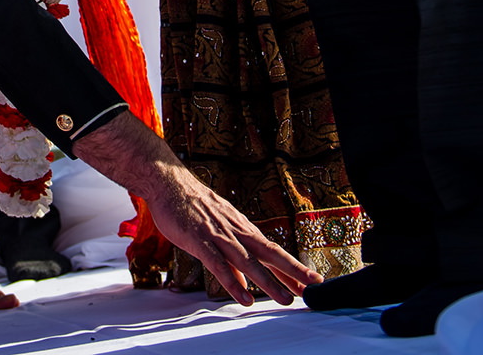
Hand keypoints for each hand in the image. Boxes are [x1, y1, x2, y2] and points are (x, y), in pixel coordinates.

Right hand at [73, 112, 319, 305]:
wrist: (169, 182)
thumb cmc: (193, 206)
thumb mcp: (219, 227)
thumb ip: (232, 254)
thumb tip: (244, 278)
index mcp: (242, 228)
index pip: (273, 250)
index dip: (292, 266)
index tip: (310, 280)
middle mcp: (236, 231)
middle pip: (270, 253)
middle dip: (293, 272)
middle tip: (313, 288)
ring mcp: (219, 236)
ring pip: (249, 262)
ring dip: (269, 282)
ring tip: (285, 299)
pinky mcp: (200, 240)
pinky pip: (219, 265)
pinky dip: (232, 283)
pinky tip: (244, 298)